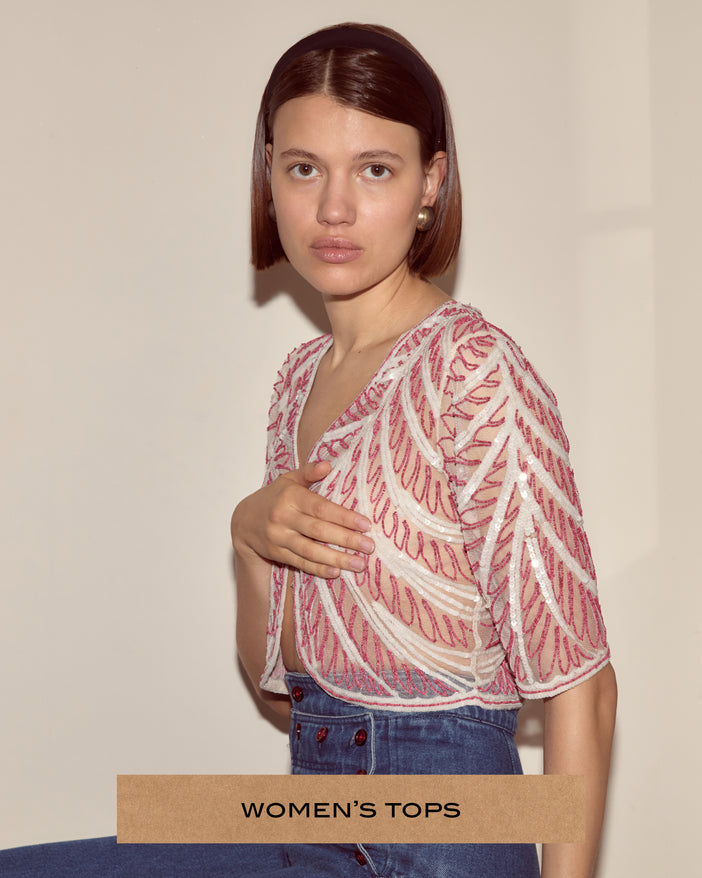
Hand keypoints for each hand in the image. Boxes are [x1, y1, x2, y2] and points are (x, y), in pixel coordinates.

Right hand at [230, 460, 373, 578]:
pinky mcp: (277, 554)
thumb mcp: (288, 479)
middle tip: (369, 547)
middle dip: (346, 540)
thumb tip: (327, 465)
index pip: (321, 508)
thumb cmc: (275, 497)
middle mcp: (283, 517)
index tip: (366, 525)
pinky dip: (318, 569)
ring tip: (359, 564)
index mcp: (290, 497)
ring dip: (336, 559)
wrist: (244, 521)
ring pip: (310, 551)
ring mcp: (279, 538)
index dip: (344, 517)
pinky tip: (336, 572)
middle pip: (318, 531)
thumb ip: (309, 472)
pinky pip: (300, 563)